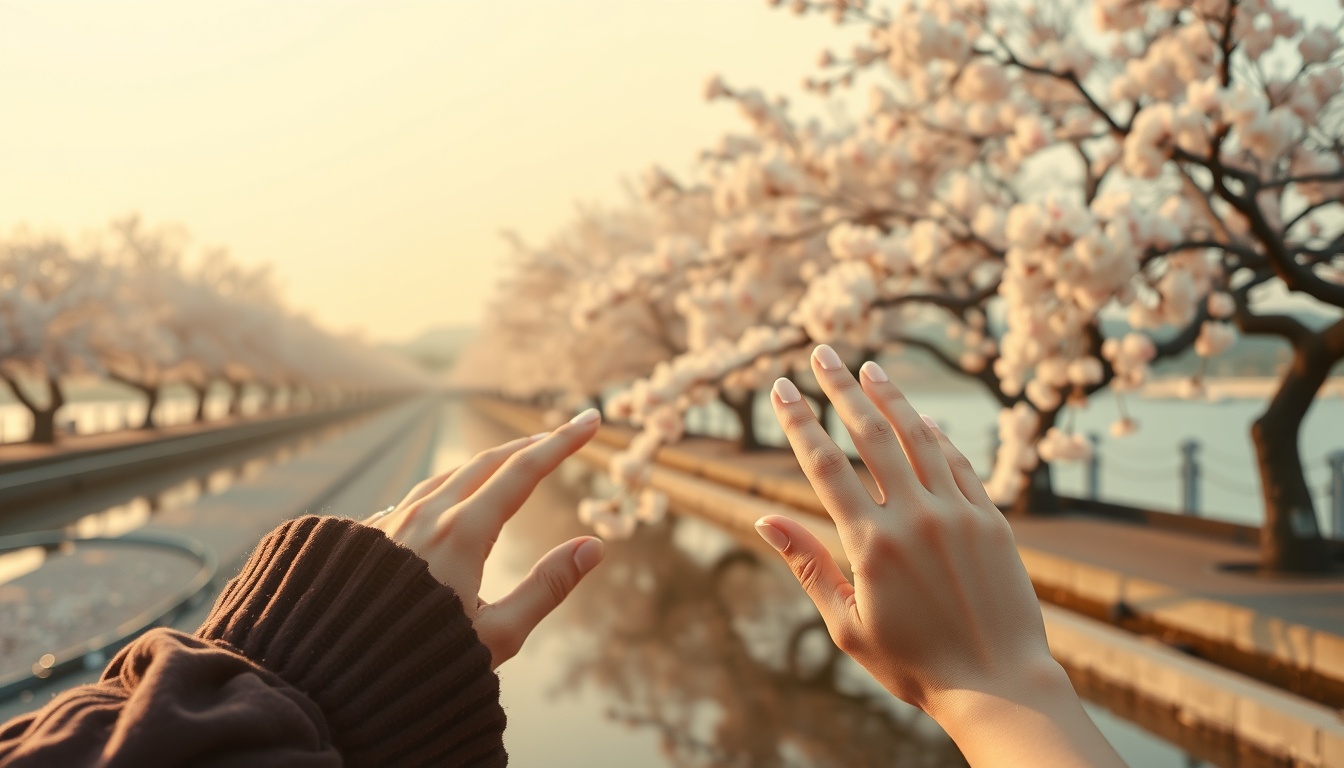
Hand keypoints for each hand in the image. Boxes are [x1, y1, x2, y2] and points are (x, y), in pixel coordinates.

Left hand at [364, 408, 605, 668]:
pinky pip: (418, 496)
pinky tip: (453, 495)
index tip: (590, 421)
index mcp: (463, 533)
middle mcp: (426, 516)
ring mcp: (393, 522)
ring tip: (515, 460)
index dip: (561, 444)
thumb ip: (548, 587)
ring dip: (489, 463)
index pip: (523, 472)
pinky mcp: (368, 536)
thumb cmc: (421, 665)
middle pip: (487, 463)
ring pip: (449, 476)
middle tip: (563, 435)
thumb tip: (593, 547)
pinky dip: (451, 484)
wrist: (331, 675)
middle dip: (530, 446)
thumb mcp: (498, 636)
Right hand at [755, 345, 1124, 767]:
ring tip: (871, 368)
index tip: (781, 388)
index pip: (824, 467)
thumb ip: (807, 564)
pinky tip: (923, 418)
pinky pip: (960, 465)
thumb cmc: (913, 665)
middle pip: (869, 436)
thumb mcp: (846, 624)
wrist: (999, 685)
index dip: (799, 422)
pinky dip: (938, 437)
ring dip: (891, 399)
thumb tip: (762, 519)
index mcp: (870, 545)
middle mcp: (914, 518)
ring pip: (918, 439)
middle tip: (822, 353)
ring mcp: (957, 514)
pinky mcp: (991, 521)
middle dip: (841, 389)